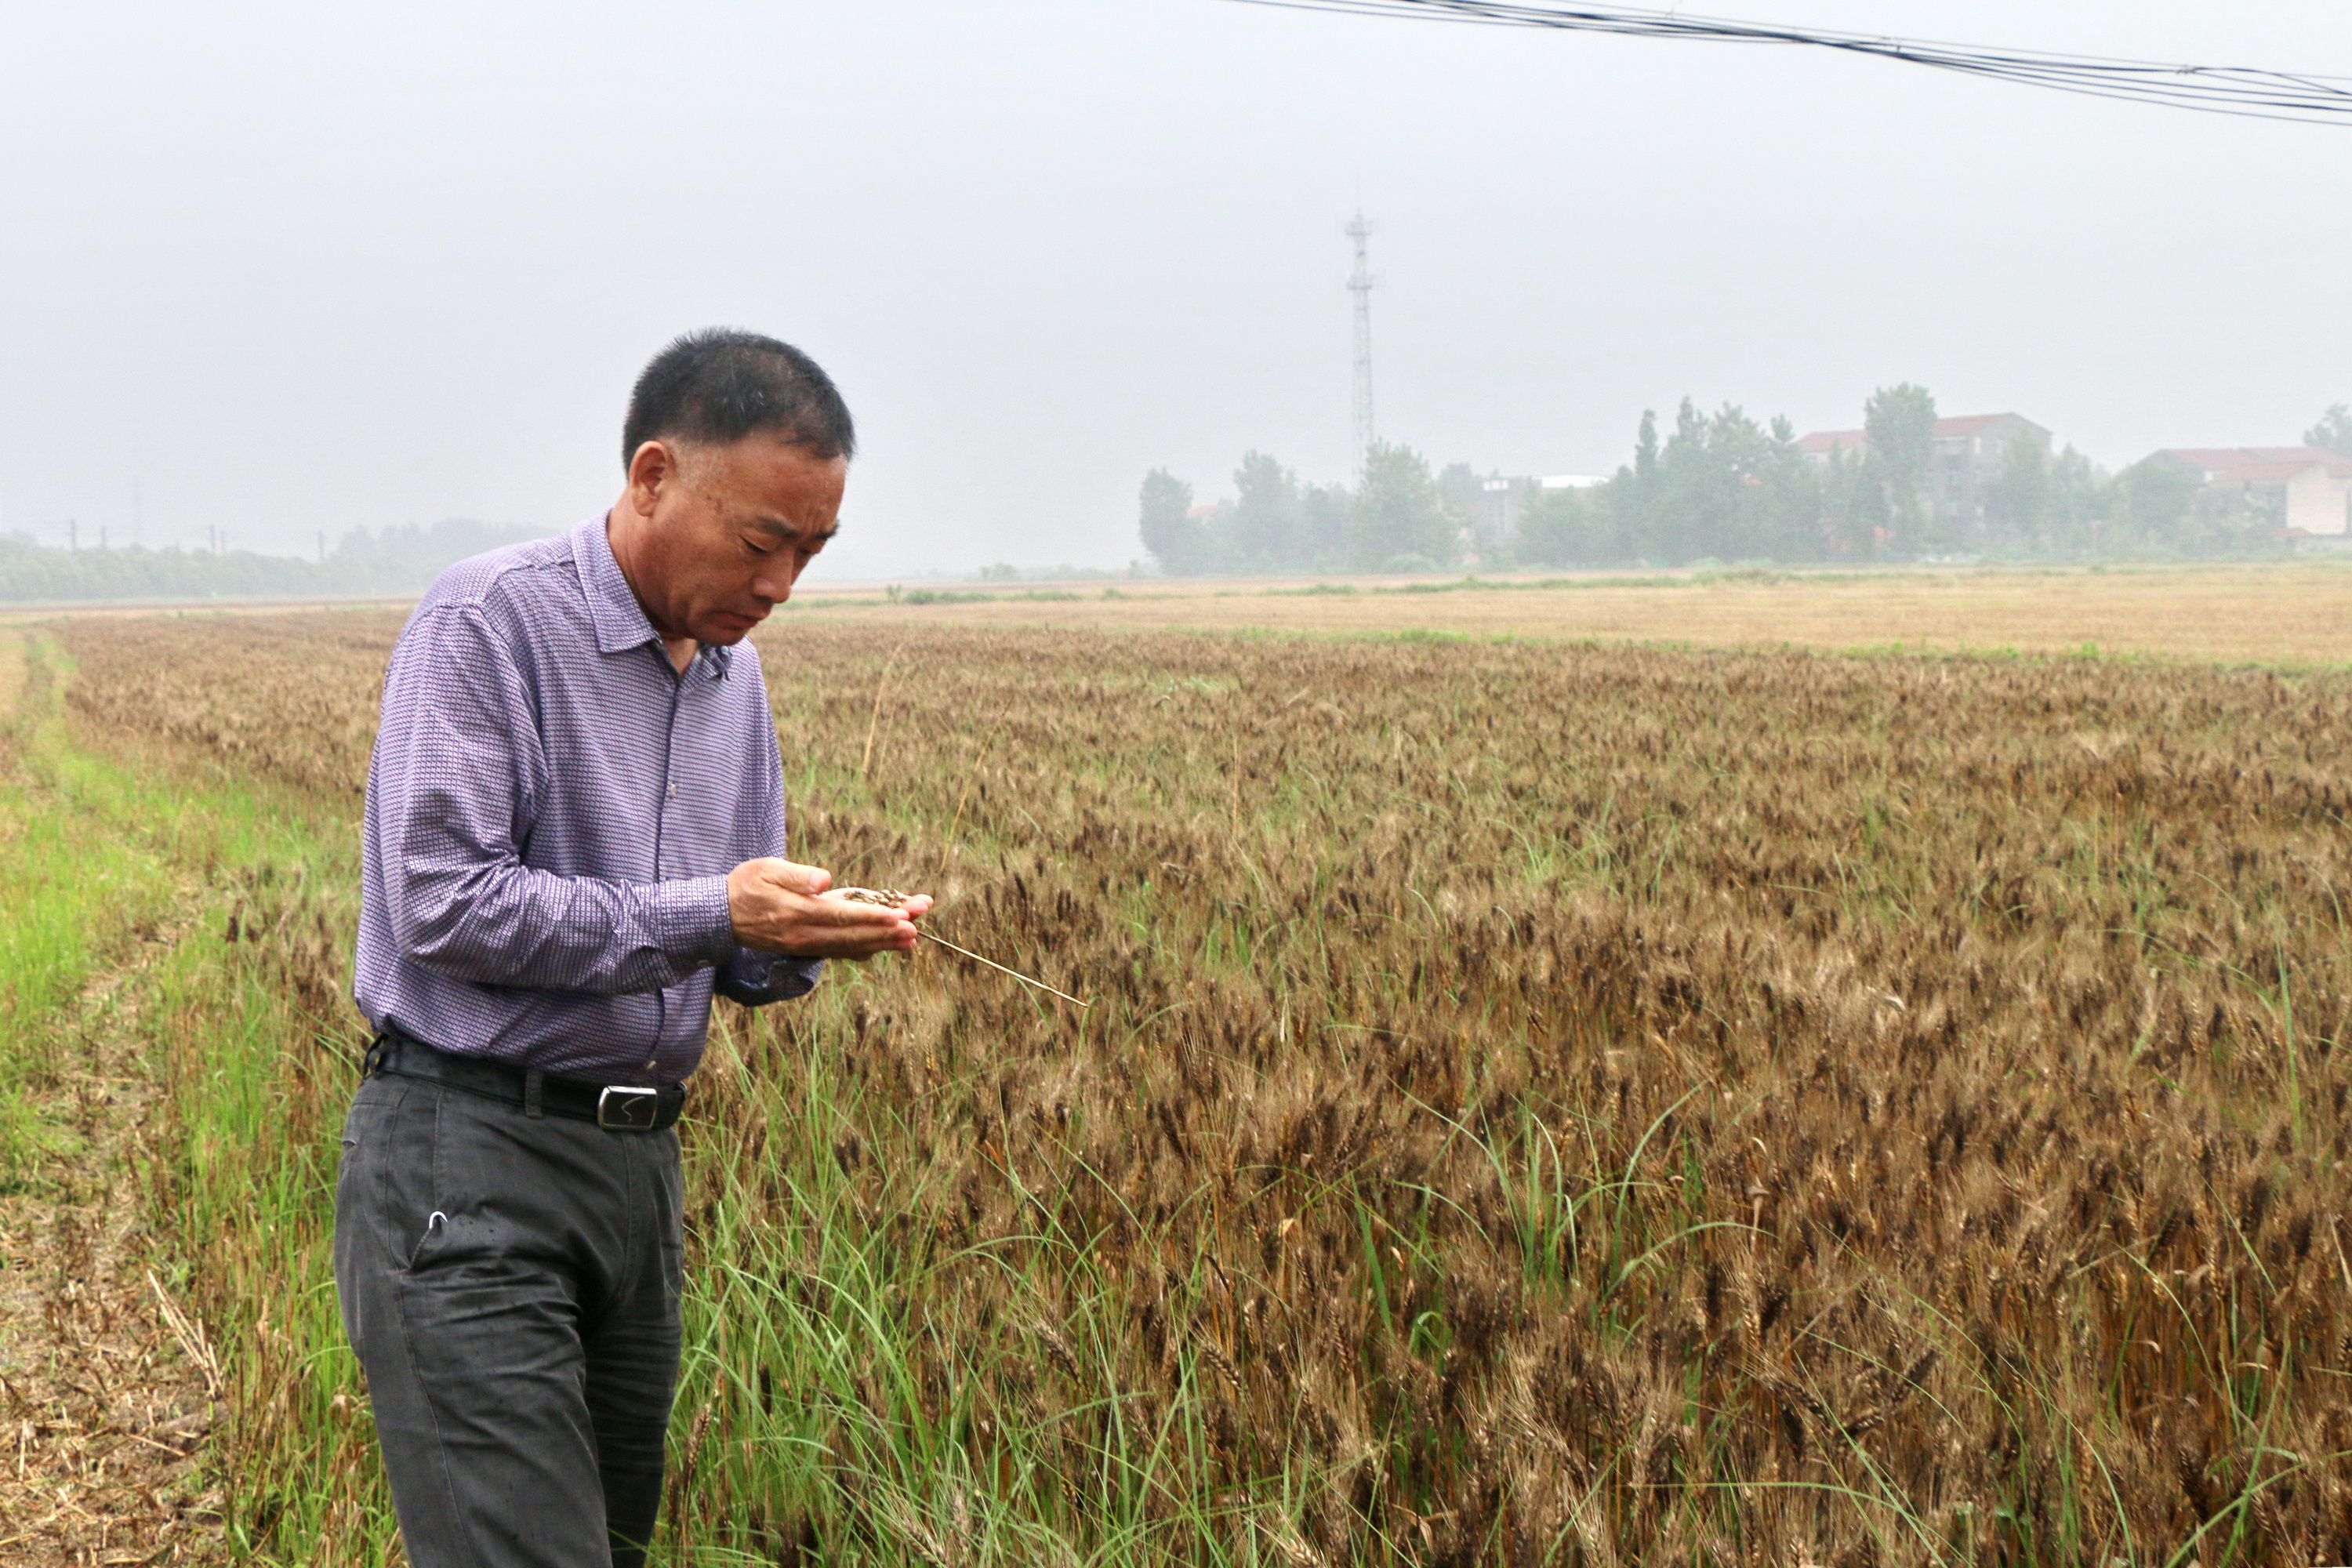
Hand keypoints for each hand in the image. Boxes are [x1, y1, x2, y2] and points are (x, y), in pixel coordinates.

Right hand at [726, 858, 933, 960]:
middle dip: (886, 933)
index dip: (873, 917)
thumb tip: (824, 880)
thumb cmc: (745, 885)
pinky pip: (839, 951)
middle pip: (853, 936)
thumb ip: (797, 875)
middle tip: (916, 929)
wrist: (719, 916)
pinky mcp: (806, 948)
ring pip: (850, 947)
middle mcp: (805, 934)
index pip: (843, 916)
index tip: (900, 915)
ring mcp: (806, 944)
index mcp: (797, 912)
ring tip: (911, 940)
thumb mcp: (766, 870)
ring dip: (881, 944)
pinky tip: (884, 947)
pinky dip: (864, 949)